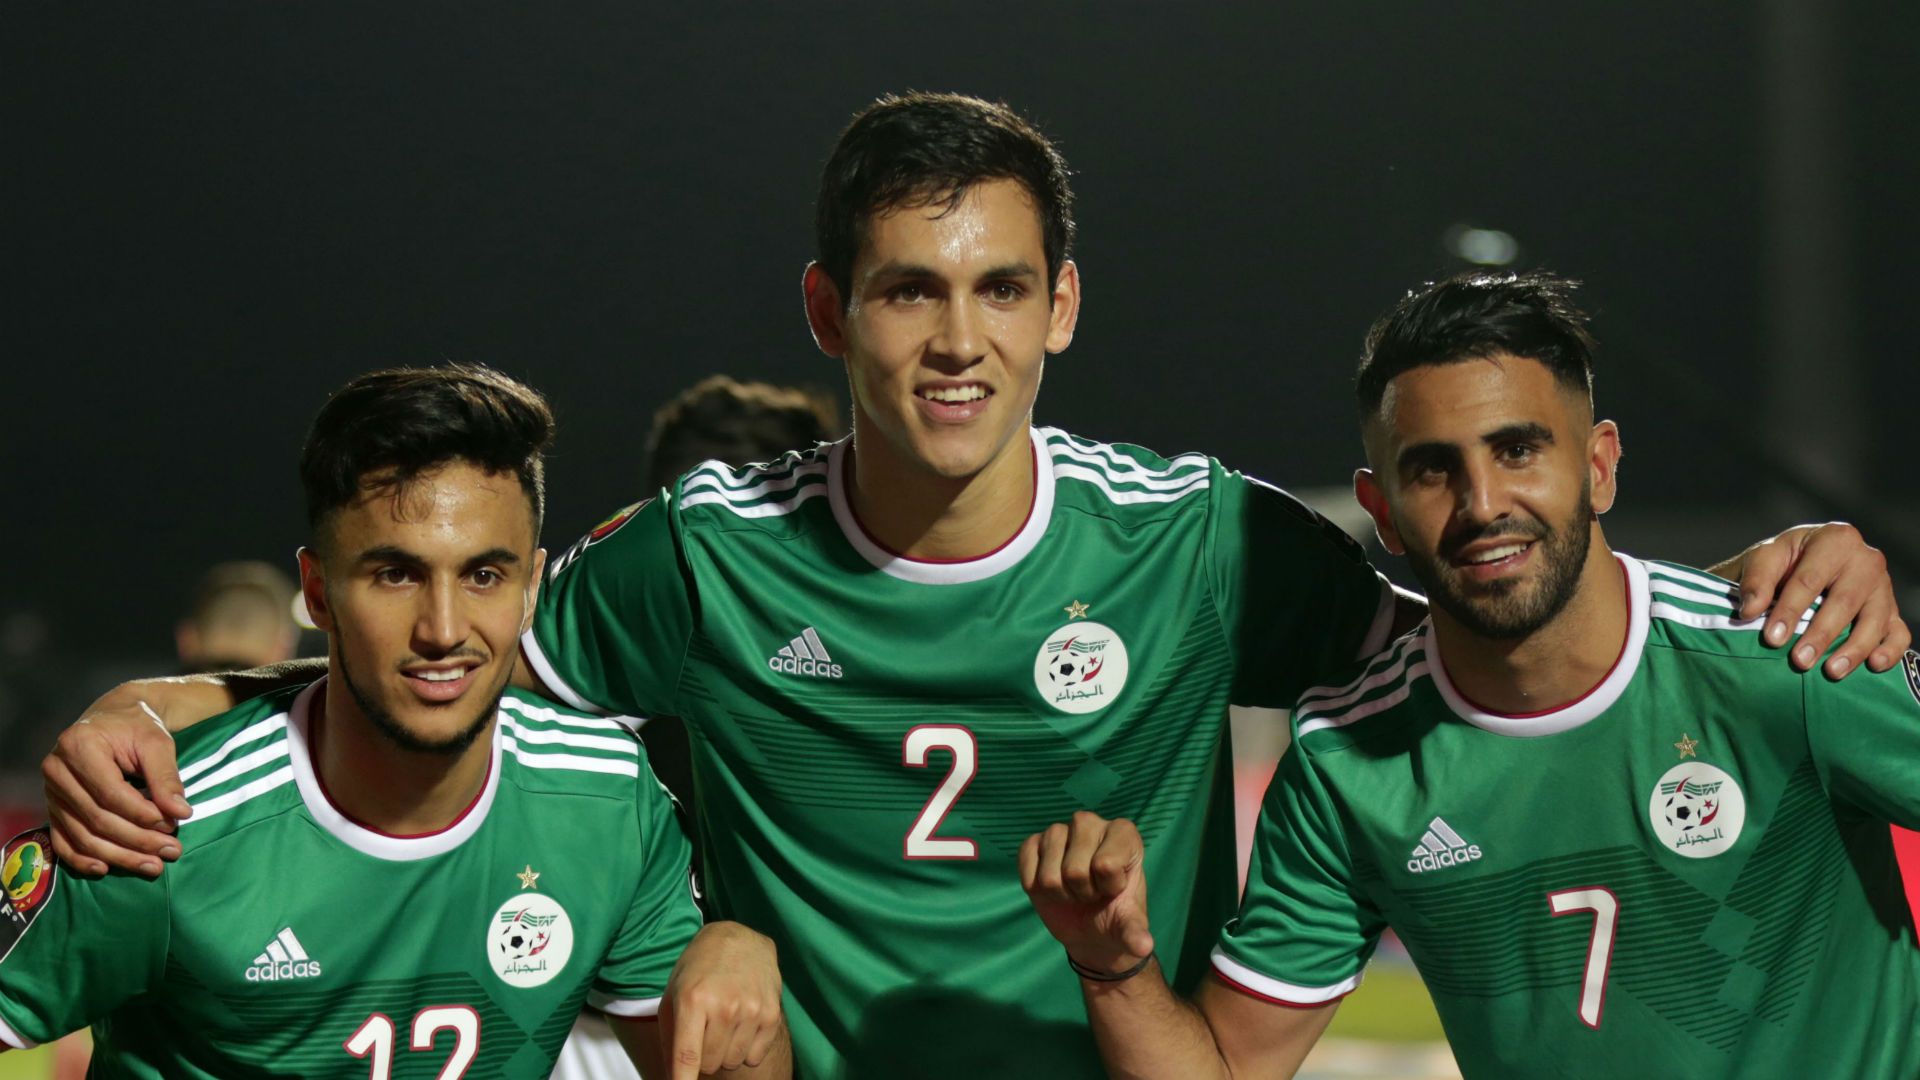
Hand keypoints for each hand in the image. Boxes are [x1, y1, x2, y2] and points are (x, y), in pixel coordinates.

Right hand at [42, 686, 193, 876]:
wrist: (114, 718)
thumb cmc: (137, 727)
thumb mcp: (157, 743)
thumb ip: (166, 777)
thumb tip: (180, 813)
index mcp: (79, 746)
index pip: (111, 793)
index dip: (142, 814)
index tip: (173, 825)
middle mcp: (56, 769)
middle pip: (97, 818)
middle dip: (136, 840)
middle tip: (171, 852)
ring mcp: (50, 791)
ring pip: (82, 835)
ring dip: (119, 855)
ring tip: (153, 866)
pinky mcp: (53, 807)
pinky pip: (63, 840)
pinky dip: (83, 858)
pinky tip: (106, 869)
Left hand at [662, 921, 782, 1077]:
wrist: (738, 939)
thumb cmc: (698, 972)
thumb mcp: (673, 997)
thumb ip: (669, 1041)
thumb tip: (674, 1078)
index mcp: (693, 1000)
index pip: (687, 1057)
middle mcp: (724, 1005)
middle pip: (709, 1065)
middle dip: (703, 1056)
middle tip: (704, 1030)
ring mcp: (751, 1010)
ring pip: (731, 1062)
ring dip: (724, 1051)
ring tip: (723, 1022)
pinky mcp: (771, 1014)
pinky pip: (754, 1057)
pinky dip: (745, 1049)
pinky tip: (741, 1024)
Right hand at [1019, 811, 1153, 975]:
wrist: (1091, 928)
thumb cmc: (1115, 916)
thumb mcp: (1129, 925)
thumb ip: (1135, 933)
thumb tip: (1142, 947)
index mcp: (1123, 832)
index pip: (1106, 864)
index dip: (1107, 887)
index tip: (1113, 889)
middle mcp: (1090, 823)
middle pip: (1074, 870)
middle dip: (1082, 893)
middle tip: (1091, 893)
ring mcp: (1059, 830)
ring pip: (1049, 874)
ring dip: (1060, 893)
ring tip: (1073, 890)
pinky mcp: (1033, 842)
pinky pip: (1026, 865)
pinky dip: (1035, 887)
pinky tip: (1053, 886)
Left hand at [1733, 523, 1909, 678]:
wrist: (1805, 562)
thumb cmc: (1785, 560)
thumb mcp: (1764, 558)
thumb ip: (1756, 581)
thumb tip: (1750, 610)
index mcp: (1836, 539)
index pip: (1810, 580)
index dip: (1789, 610)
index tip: (1772, 638)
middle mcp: (1866, 560)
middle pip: (1844, 602)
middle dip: (1821, 634)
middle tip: (1800, 661)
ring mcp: (1883, 586)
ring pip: (1875, 619)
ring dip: (1855, 649)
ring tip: (1831, 672)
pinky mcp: (1892, 609)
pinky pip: (1899, 632)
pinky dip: (1890, 650)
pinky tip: (1874, 665)